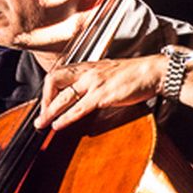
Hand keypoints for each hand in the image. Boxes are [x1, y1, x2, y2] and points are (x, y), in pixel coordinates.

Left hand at [33, 56, 167, 130]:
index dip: (47, 90)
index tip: (45, 104)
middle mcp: (86, 72)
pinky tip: (58, 125)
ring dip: (49, 112)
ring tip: (41, 123)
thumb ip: (90, 81)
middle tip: (41, 115)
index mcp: (86, 67)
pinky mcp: (103, 95)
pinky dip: (65, 117)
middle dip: (44, 100)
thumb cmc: (131, 75)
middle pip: (54, 80)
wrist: (151, 72)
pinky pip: (79, 108)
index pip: (57, 74)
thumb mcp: (105, 72)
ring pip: (63, 97)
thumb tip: (77, 95)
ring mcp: (94, 83)